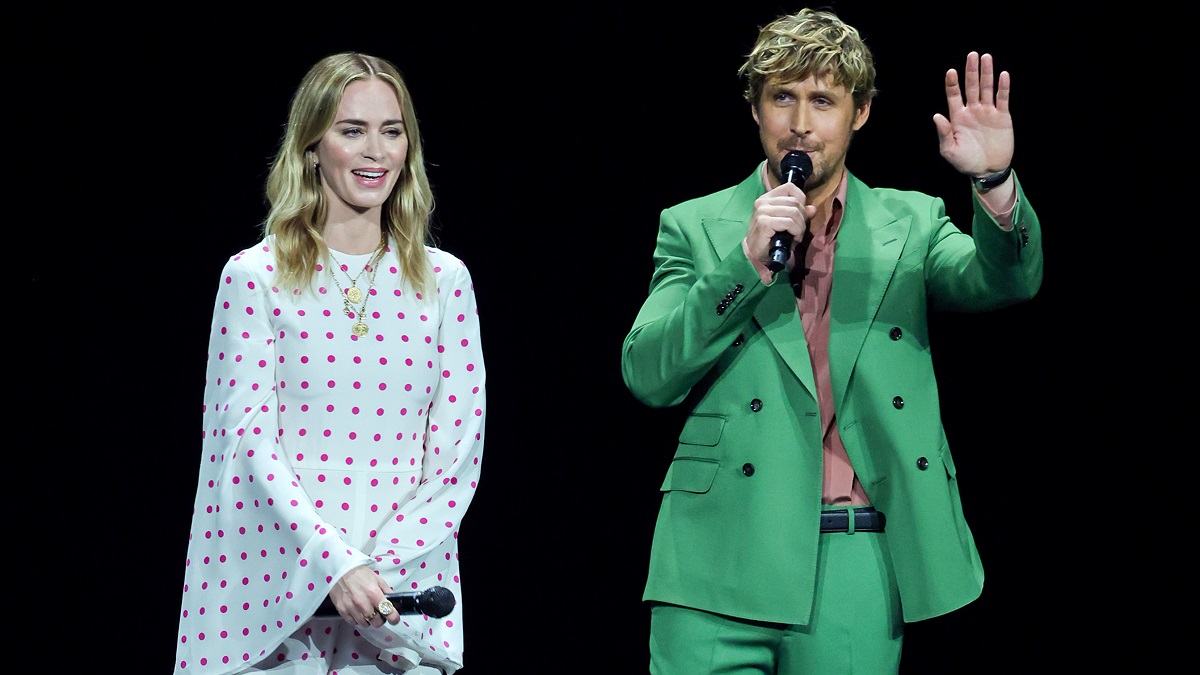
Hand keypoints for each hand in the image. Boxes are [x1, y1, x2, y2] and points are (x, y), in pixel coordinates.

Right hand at [328, 565, 401, 627]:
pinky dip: (357, 619)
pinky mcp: (342, 610)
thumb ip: (386, 590)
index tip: (394, 618)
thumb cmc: (359, 574)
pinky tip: (358, 612)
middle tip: (379, 614)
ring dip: (368, 620)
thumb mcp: (377, 579)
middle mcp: (363, 603)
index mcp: (374, 593)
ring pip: (365, 624)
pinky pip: (353, 622)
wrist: (340, 571)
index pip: (388, 612)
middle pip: (376, 622)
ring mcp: (351, 608)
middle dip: (380, 620)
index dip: (393, 617)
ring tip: (367, 612)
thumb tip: (393, 601)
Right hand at [743, 181, 814, 279]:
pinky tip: (793, 239)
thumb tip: (813, 209)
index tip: (800, 215)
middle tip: (799, 231)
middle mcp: (763, 202)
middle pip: (794, 202)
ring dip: (800, 227)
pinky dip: (796, 232)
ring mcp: (762, 211)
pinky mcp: (764, 222)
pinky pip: (789, 223)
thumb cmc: (772, 238)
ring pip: (793, 212)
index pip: (790, 187)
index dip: (801, 199)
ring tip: (796, 236)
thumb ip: (799, 213)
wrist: (756, 254)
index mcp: (767, 198)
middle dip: (802, 218)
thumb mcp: (787, 223)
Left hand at [933, 51, 1013, 176]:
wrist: (987, 170)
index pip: (954, 96)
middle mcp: (972, 111)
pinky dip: (1003, 87)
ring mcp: (987, 112)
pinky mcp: (1002, 117)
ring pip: (987, 88)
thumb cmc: (965, 162)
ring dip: (987, 73)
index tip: (951, 71)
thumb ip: (943, 133)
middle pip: (971, 87)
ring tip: (986, 57)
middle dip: (971, 71)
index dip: (952, 84)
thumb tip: (936, 115)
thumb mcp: (950, 151)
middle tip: (972, 55)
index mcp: (957, 118)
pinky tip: (1003, 75)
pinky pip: (1002, 99)